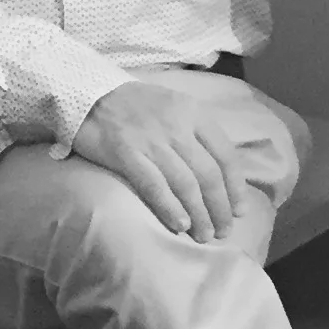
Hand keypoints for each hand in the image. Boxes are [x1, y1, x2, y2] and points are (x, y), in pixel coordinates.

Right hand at [69, 79, 250, 239]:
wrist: (89, 93)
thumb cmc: (136, 104)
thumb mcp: (175, 105)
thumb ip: (196, 131)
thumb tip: (219, 169)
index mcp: (193, 112)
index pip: (225, 154)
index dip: (235, 187)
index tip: (239, 210)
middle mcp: (177, 126)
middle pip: (208, 174)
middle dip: (219, 207)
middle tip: (223, 231)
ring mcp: (152, 140)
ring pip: (185, 184)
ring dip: (198, 214)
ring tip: (204, 236)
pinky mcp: (126, 153)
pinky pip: (154, 186)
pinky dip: (170, 208)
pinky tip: (180, 225)